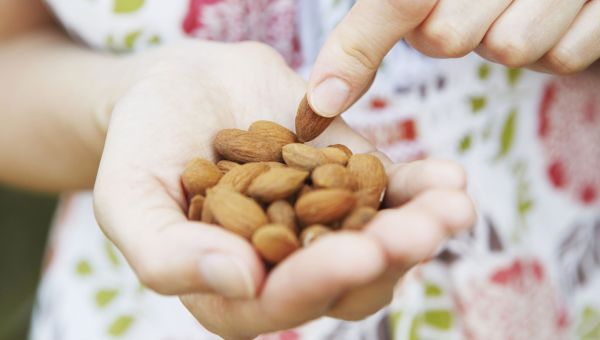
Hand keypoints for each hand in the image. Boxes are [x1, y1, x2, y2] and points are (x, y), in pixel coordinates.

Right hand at [93, 41, 474, 338]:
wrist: (177, 88)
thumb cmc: (142, 147)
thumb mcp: (130, 201)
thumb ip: (168, 254)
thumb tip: (243, 280)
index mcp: (233, 287)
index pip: (279, 303)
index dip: (318, 284)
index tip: (355, 253)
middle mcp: (286, 263)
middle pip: (346, 281)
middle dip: (387, 259)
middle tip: (423, 231)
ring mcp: (323, 220)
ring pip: (380, 239)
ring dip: (420, 227)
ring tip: (451, 206)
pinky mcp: (346, 176)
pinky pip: (389, 189)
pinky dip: (419, 186)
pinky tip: (447, 177)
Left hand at [307, 0, 599, 116]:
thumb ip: (380, 18)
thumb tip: (325, 92)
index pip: (397, 1)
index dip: (356, 50)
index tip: (323, 104)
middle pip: (447, 36)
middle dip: (449, 34)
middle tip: (474, 4)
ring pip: (511, 48)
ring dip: (509, 38)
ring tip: (521, 4)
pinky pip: (564, 56)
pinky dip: (557, 46)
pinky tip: (561, 14)